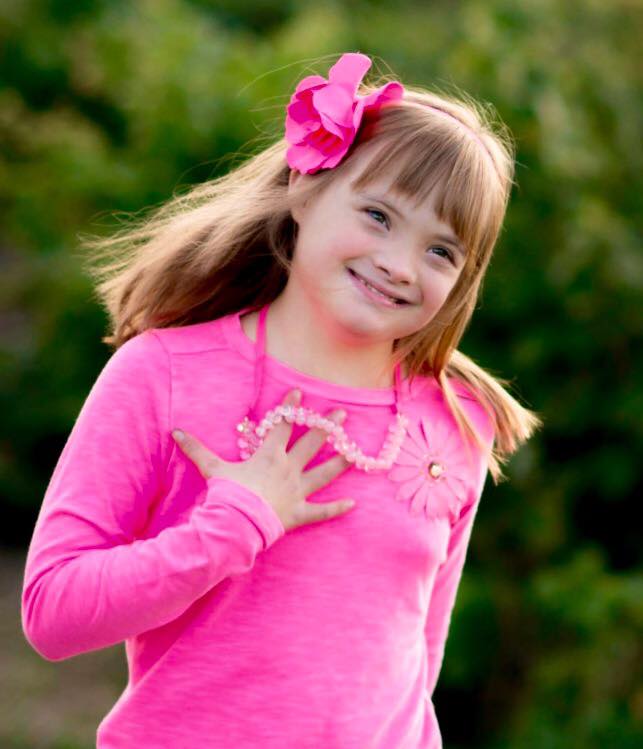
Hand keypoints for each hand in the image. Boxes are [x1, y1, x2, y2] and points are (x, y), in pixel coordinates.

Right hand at [171, 389, 355, 531]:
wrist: (234, 524)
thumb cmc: (226, 494)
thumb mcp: (211, 468)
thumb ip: (196, 448)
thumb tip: (175, 431)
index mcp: (269, 455)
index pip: (283, 425)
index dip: (291, 407)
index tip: (301, 392)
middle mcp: (288, 469)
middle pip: (312, 443)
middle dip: (327, 427)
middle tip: (342, 414)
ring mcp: (296, 491)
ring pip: (323, 473)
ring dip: (340, 461)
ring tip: (355, 451)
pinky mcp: (300, 513)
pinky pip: (322, 511)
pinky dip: (336, 508)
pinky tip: (353, 503)